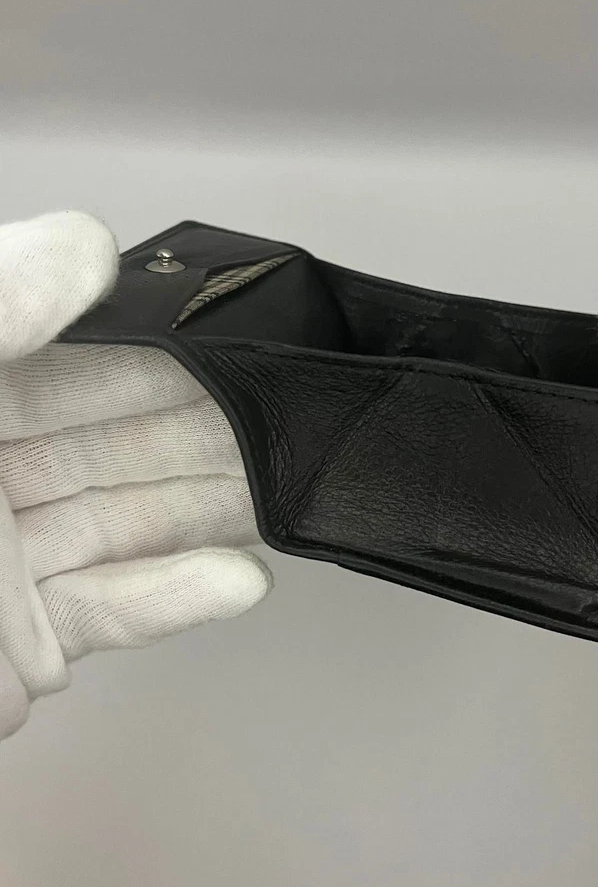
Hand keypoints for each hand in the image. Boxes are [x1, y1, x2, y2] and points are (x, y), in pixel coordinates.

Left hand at [0, 211, 270, 739]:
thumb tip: (86, 244)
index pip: (75, 356)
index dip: (158, 342)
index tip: (231, 333)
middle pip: (116, 440)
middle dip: (202, 428)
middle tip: (282, 413)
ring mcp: (8, 560)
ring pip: (127, 522)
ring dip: (207, 510)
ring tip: (281, 489)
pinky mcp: (23, 642)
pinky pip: (112, 610)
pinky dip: (175, 597)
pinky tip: (239, 576)